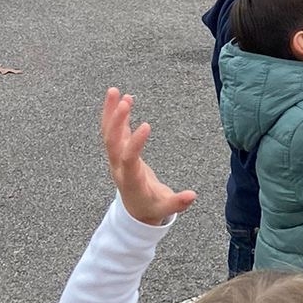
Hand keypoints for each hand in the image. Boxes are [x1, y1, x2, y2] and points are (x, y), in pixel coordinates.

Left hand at [101, 89, 195, 225]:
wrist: (134, 211)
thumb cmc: (150, 208)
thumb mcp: (164, 209)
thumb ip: (177, 202)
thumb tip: (193, 195)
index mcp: (130, 180)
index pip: (128, 158)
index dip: (136, 142)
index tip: (147, 125)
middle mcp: (118, 167)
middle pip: (112, 142)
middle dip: (117, 122)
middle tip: (125, 101)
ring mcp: (116, 158)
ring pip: (109, 133)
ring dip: (110, 112)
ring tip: (114, 91)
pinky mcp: (119, 151)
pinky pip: (113, 131)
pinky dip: (114, 115)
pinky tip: (120, 98)